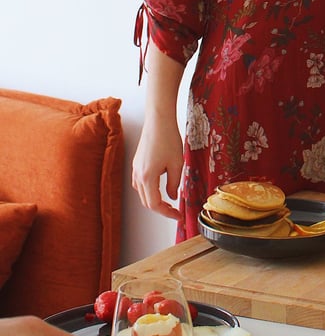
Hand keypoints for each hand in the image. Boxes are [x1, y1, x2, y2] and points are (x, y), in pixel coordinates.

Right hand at [132, 42, 183, 220]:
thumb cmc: (168, 138)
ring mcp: (135, 168)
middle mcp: (138, 175)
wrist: (159, 120)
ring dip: (154, 200)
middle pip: (146, 201)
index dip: (167, 213)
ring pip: (142, 192)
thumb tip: (173, 196)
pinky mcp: (137, 162)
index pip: (155, 204)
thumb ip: (175, 184)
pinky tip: (159, 186)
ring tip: (168, 201)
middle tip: (175, 212)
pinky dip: (148, 189)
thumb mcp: (177, 164)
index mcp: (147, 178)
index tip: (178, 216)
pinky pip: (140, 182)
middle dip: (161, 208)